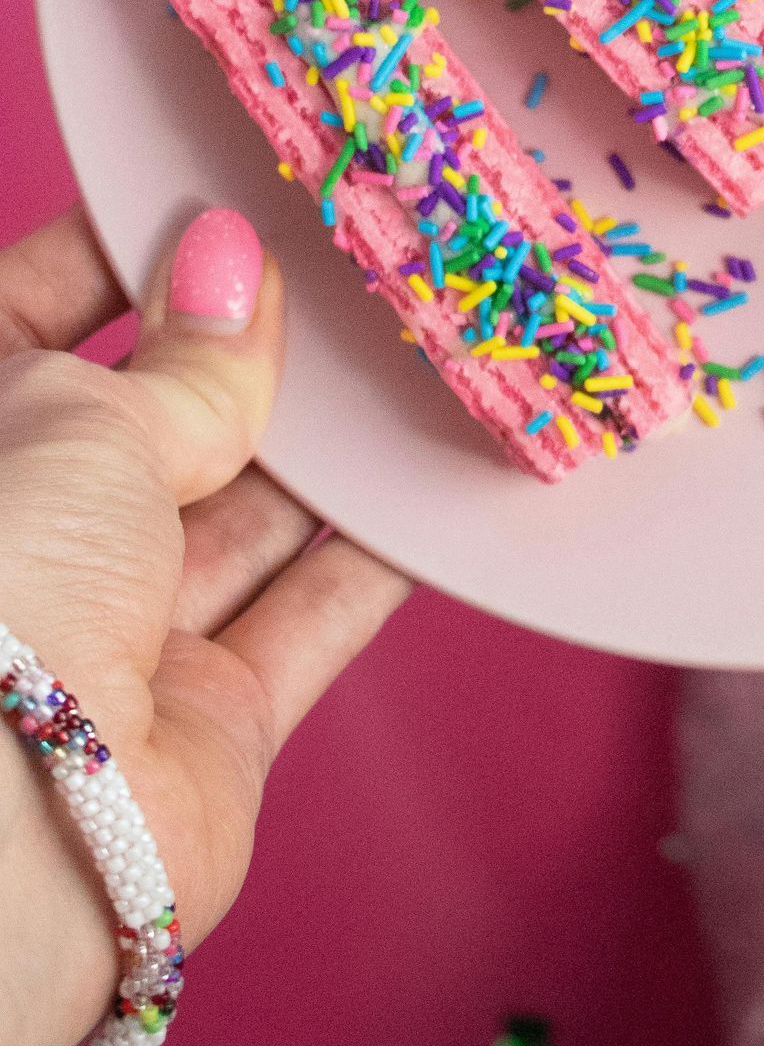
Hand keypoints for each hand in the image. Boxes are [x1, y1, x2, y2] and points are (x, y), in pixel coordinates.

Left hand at [0, 205, 408, 1045]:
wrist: (7, 845)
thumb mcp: (79, 425)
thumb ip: (182, 356)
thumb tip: (231, 261)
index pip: (28, 317)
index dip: (119, 255)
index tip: (219, 201)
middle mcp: (33, 542)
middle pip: (156, 421)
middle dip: (246, 354)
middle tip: (348, 269)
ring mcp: (119, 637)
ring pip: (244, 516)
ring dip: (327, 448)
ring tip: (417, 351)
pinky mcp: (209, 724)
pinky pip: (308, 618)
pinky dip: (376, 558)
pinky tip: (439, 482)